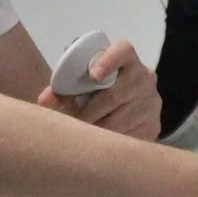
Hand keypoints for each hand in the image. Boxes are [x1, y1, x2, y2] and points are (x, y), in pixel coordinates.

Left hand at [37, 40, 161, 140]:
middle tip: (72, 123)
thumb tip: (44, 101)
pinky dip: (110, 143)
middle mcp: (144, 77)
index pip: (123, 51)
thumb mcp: (85, 82)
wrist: (132, 104)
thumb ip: (64, 86)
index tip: (93, 76)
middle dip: (90, 111)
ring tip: (80, 137)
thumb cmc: (100, 88)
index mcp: (127, 58)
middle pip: (117, 93)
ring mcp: (152, 102)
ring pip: (121, 119)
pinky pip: (129, 137)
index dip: (108, 61)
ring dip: (98, 129)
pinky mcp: (153, 125)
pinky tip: (99, 145)